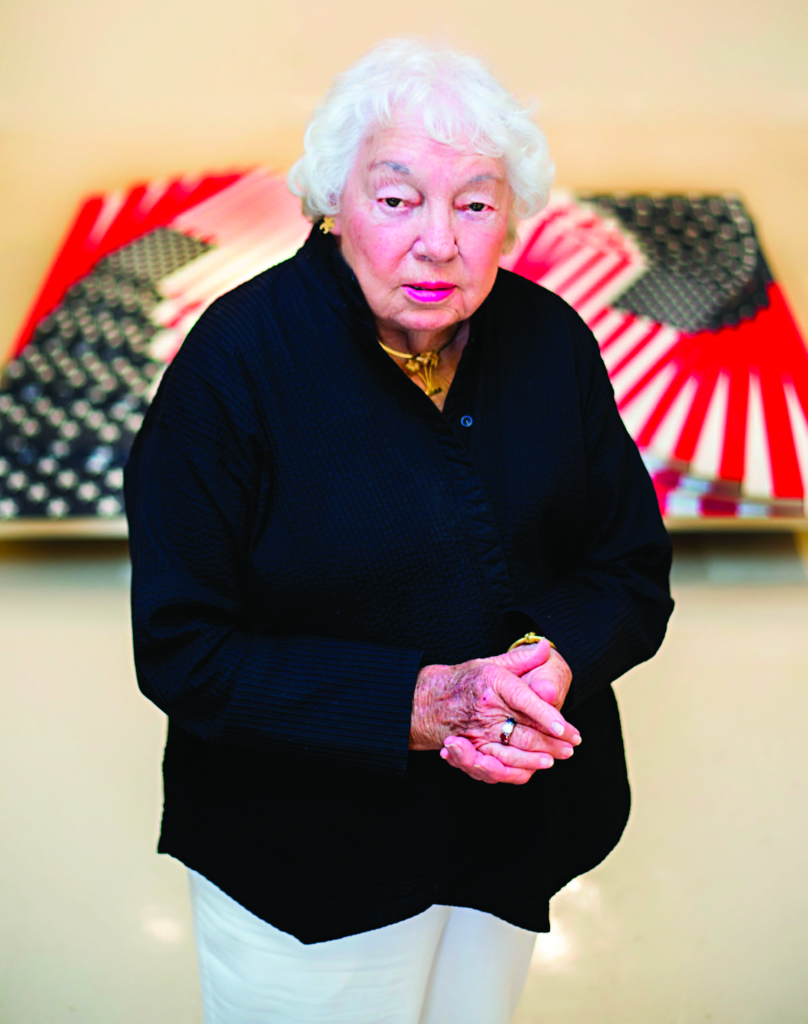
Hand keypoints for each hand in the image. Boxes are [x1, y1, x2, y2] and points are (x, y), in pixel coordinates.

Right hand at [410, 641, 579, 784]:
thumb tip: (546, 647)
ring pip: (512, 753)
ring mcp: (477, 733)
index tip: (566, 729)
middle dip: (551, 743)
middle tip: (571, 746)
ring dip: (536, 759)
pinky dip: (515, 771)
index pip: (524, 701)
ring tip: (556, 758)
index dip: (547, 716)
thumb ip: (522, 658)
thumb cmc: (467, 680)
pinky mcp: (472, 751)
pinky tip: (532, 769)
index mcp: (492, 683)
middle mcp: (485, 710)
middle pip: (523, 732)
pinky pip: (495, 767)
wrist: (429, 700)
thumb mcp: (492, 663)